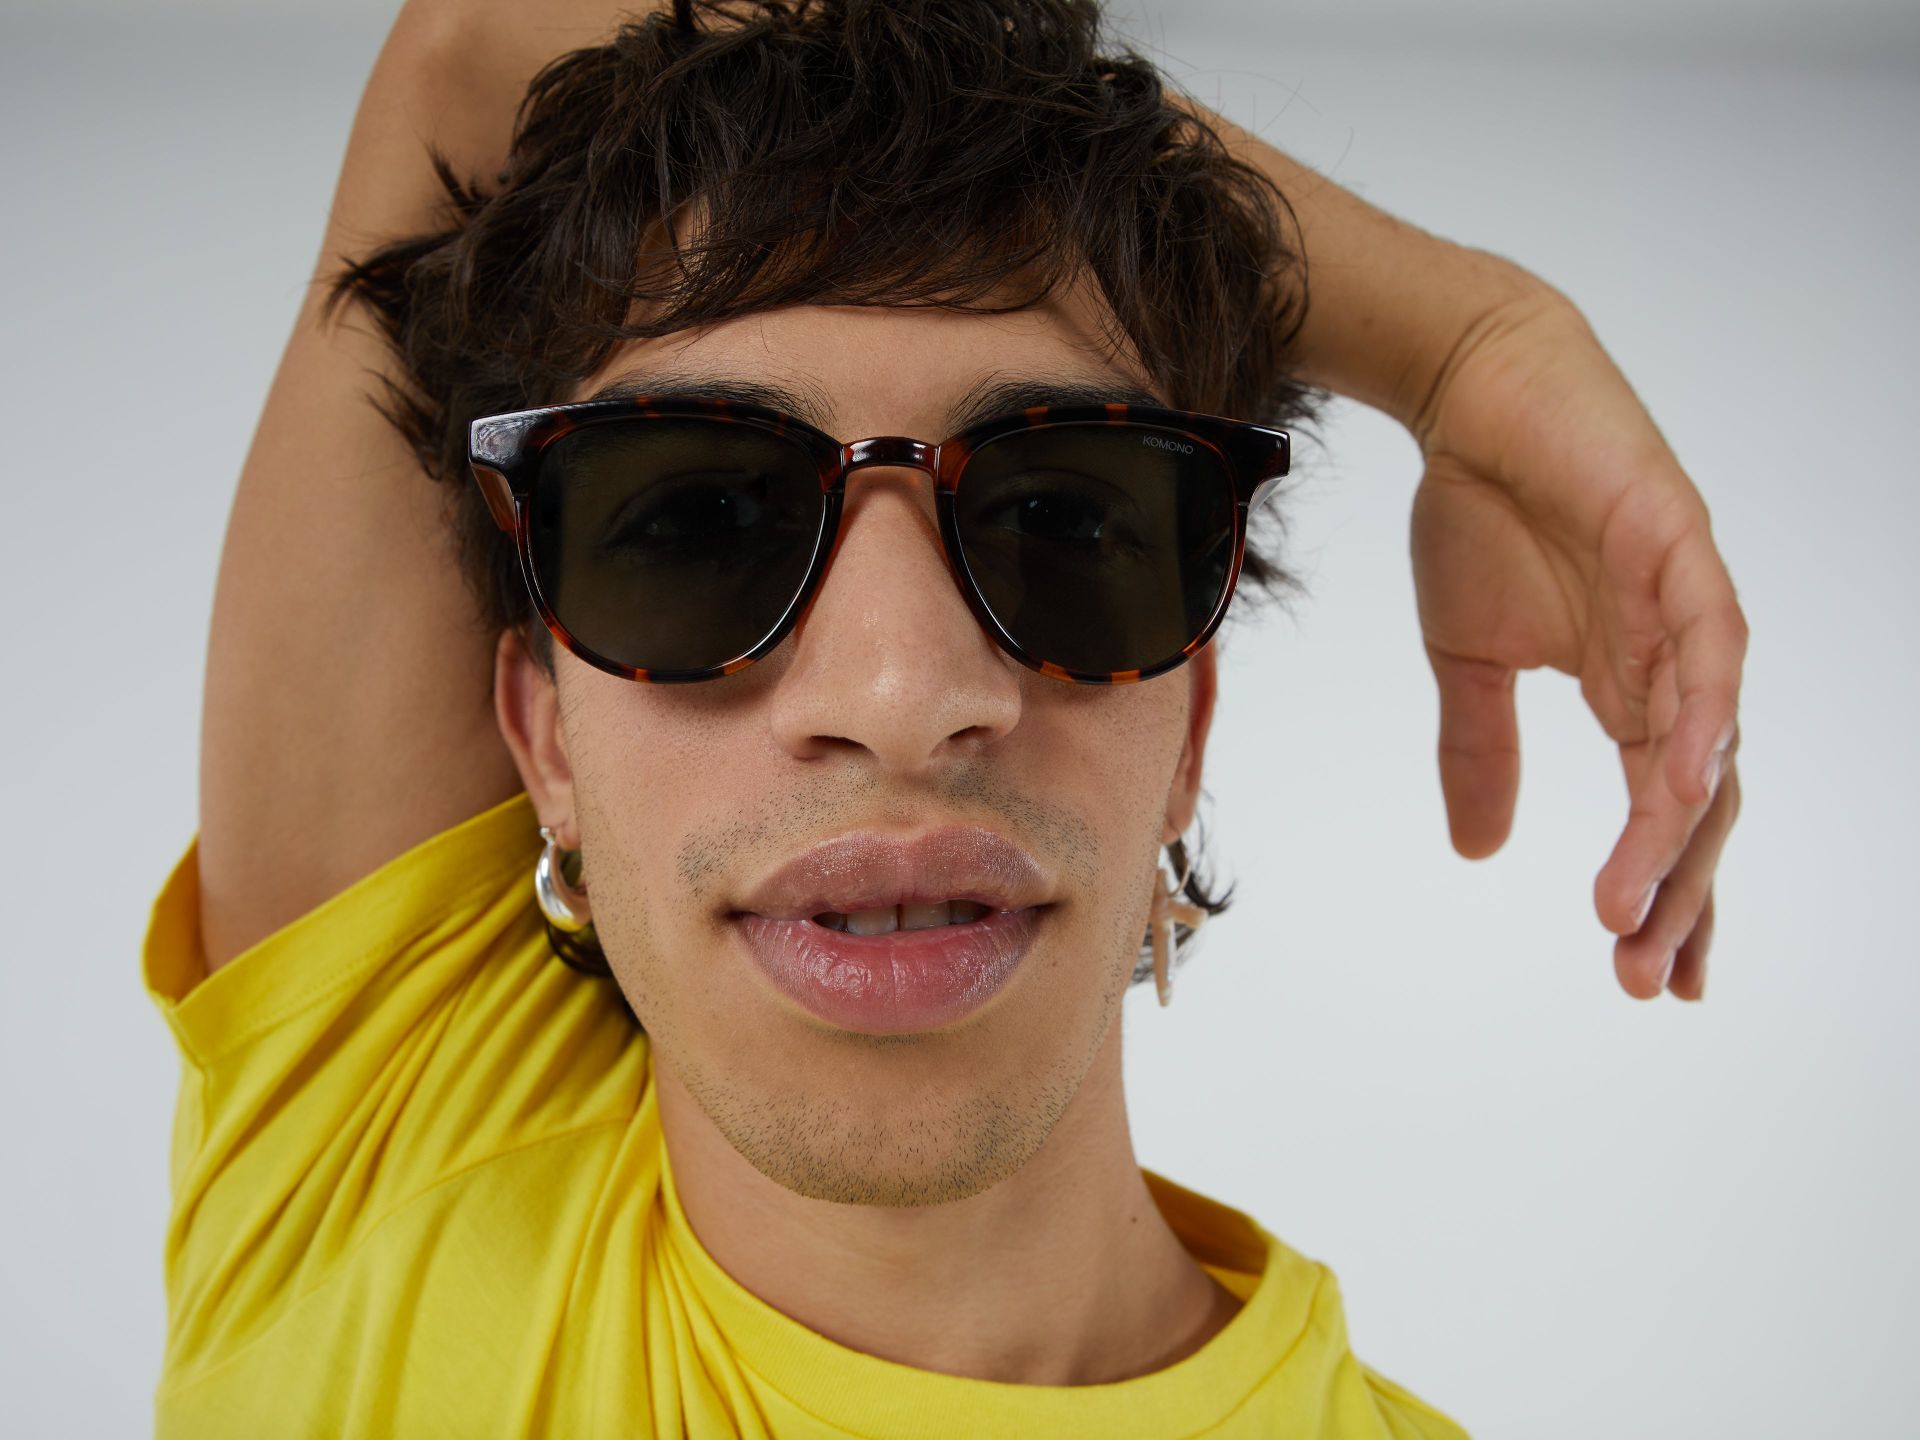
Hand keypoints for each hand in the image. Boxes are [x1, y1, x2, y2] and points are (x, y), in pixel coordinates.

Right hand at [1405, 288, 1745, 1000]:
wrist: (1473, 394)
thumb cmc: (1478, 512)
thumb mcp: (1466, 660)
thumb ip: (1482, 752)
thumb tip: (1482, 851)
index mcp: (1629, 692)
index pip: (1666, 814)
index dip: (1664, 895)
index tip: (1645, 978)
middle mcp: (1674, 665)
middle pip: (1699, 803)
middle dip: (1676, 894)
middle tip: (1642, 974)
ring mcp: (1685, 609)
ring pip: (1710, 744)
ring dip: (1680, 834)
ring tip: (1636, 913)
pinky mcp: (1680, 548)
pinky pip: (1710, 648)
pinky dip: (1703, 719)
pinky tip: (1680, 786)